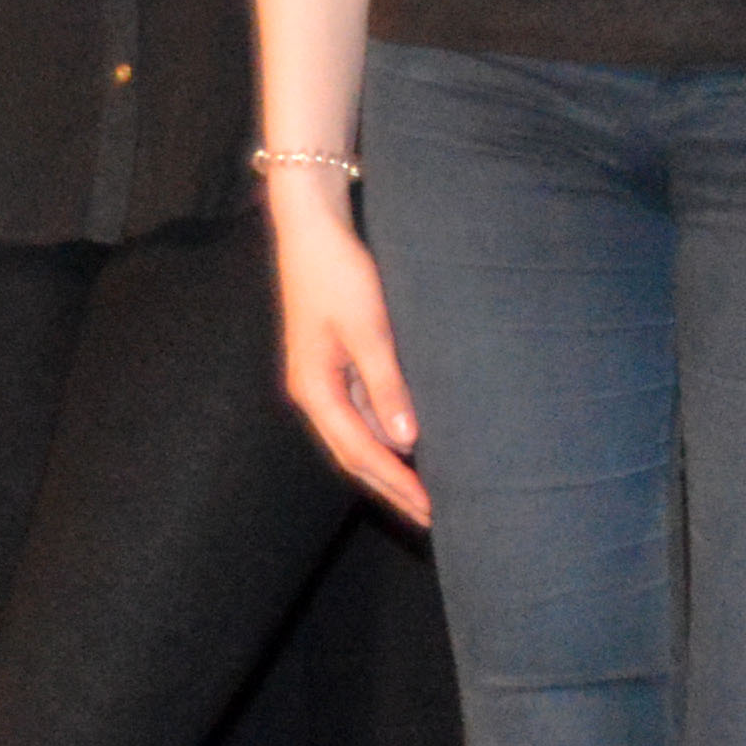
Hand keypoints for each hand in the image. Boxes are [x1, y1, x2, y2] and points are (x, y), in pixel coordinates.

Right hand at [266, 181, 428, 526]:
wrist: (312, 228)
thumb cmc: (339, 273)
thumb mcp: (369, 328)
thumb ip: (386, 383)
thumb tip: (406, 440)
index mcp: (315, 390)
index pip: (361, 454)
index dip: (396, 484)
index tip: (430, 510)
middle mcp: (314, 392)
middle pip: (355, 455)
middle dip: (392, 488)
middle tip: (433, 517)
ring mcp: (322, 379)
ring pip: (358, 436)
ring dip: (390, 465)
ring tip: (427, 490)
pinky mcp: (334, 362)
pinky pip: (362, 412)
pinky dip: (386, 433)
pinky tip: (412, 441)